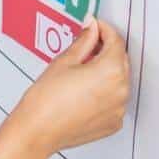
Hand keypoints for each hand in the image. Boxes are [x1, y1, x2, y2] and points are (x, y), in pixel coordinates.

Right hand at [5, 18, 130, 158]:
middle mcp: (121, 90)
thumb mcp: (64, 61)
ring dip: (106, 73)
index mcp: (111, 70)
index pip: (116, 41)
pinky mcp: (113, 123)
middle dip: (106, 51)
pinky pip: (114, 101)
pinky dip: (104, 93)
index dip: (104, 30)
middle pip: (120, 61)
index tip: (95, 26)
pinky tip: (84, 92)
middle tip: (86, 47)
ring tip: (81, 73)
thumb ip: (84, 41)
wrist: (37, 131)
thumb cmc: (46, 100)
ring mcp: (119, 109)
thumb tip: (91, 28)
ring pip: (118, 81)